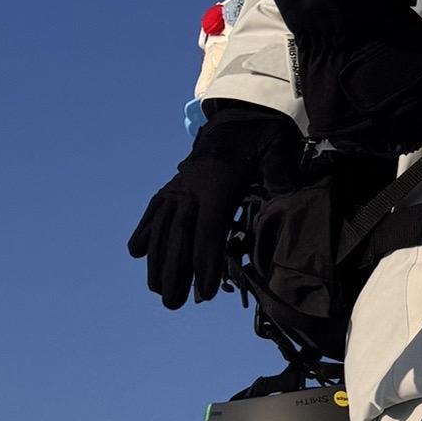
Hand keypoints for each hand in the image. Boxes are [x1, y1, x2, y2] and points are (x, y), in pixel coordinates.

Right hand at [127, 106, 299, 308]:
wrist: (239, 115)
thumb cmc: (263, 139)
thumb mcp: (279, 151)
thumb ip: (280, 174)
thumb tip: (285, 194)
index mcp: (218, 185)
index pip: (208, 230)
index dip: (204, 262)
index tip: (204, 292)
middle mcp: (192, 188)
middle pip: (179, 235)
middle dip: (175, 272)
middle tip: (173, 304)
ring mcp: (180, 186)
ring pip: (163, 226)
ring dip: (157, 260)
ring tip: (157, 291)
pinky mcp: (175, 184)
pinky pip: (156, 209)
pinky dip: (145, 230)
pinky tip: (136, 252)